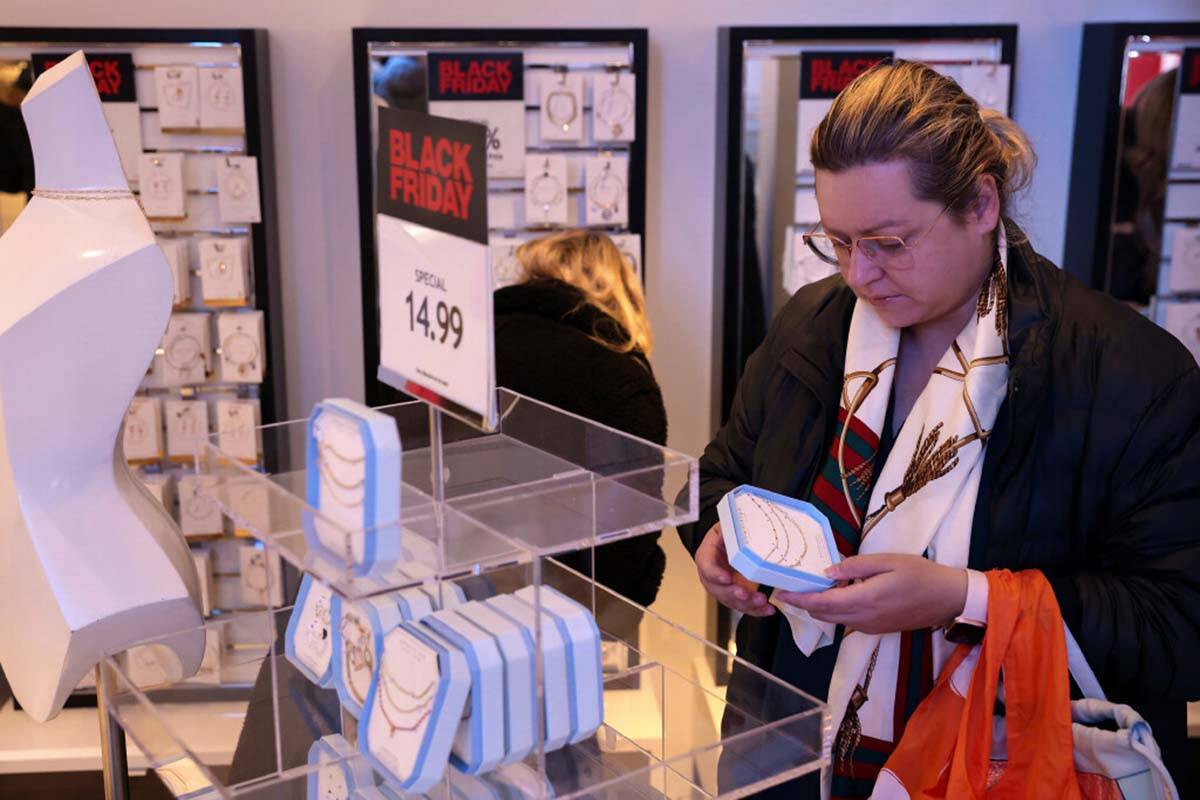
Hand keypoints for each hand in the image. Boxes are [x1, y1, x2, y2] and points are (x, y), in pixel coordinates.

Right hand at [694, 523, 773, 616]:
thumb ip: (734, 531)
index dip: (715, 574)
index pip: (706, 565)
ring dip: (746, 604)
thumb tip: (751, 530)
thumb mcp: (730, 526)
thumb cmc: (730, 532)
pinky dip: (755, 610)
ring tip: (762, 603)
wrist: (732, 540)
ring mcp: (722, 586)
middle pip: (717, 588)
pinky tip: (767, 609)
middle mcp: (711, 574)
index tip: (727, 578)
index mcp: (707, 554)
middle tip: (746, 594)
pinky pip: (742, 605)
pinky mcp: (734, 594)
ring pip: (730, 600)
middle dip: (733, 593)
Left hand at [775, 554, 966, 634]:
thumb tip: (827, 572)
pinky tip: (839, 593)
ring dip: (820, 607)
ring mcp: (870, 627)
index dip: (799, 599)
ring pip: (834, 621)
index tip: (781, 592)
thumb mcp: (887, 561)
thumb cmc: (920, 574)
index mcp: (865, 600)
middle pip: (823, 615)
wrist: (948, 598)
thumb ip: (855, 567)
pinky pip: (847, 622)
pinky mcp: (877, 629)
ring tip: (815, 585)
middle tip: (794, 584)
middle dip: (805, 602)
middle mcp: (864, 619)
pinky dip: (836, 610)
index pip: (821, 604)